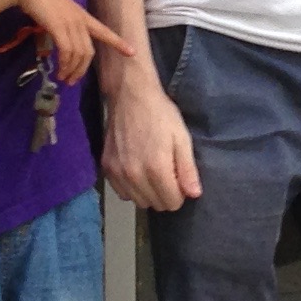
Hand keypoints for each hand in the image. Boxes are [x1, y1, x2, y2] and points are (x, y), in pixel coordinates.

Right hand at [12, 0, 133, 85]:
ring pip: (79, 54)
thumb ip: (64, 25)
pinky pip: (67, 51)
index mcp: (83, 16)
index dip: (118, 43)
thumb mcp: (58, 12)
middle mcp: (80, 21)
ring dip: (72, 70)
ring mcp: (70, 23)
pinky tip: (60, 70)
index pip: (104, 31)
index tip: (132, 52)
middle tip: (72, 81)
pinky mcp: (58, 27)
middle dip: (82, 70)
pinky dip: (65, 64)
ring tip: (64, 78)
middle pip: (89, 52)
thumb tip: (61, 43)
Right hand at [100, 69, 201, 211]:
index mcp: (156, 169)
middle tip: (167, 172)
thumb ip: (187, 170)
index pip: (172, 203)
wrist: (130, 95)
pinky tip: (137, 170)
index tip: (179, 178)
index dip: (179, 193)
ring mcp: (118, 173)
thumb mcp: (182, 138)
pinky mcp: (106, 168)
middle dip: (165, 194)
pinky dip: (132, 187)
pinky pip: (122, 193)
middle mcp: (134, 176)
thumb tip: (194, 194)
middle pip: (155, 204)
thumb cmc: (160, 114)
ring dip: (148, 192)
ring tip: (152, 171)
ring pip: (138, 201)